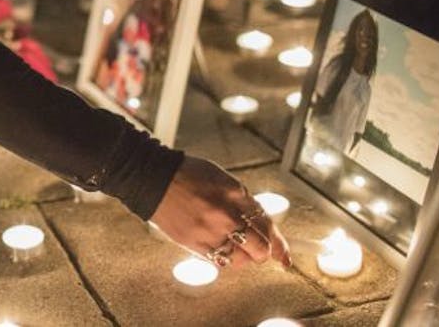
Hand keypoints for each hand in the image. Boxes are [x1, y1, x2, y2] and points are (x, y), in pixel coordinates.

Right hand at [150, 156, 291, 268]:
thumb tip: (263, 224)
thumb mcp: (223, 179)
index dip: (279, 243)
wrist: (154, 179)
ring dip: (244, 257)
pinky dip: (226, 259)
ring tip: (236, 246)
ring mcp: (209, 231)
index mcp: (235, 194)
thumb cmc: (188, 176)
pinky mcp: (194, 244)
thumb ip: (244, 201)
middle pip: (259, 247)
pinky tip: (221, 248)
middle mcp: (225, 214)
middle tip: (260, 250)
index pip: (266, 224)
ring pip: (241, 260)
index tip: (285, 255)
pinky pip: (221, 262)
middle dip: (264, 251)